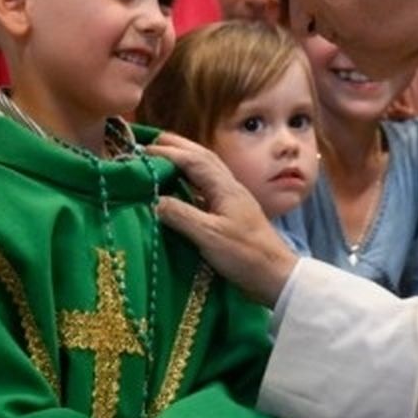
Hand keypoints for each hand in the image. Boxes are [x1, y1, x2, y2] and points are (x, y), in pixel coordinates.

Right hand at [147, 132, 297, 305]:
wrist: (275, 275)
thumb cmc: (245, 255)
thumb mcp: (209, 236)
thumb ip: (181, 216)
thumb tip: (155, 201)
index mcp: (224, 188)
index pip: (193, 160)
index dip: (168, 153)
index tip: (142, 151)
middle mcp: (229, 187)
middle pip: (202, 157)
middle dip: (177, 147)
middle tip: (152, 142)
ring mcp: (232, 199)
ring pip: (206, 170)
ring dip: (185, 159)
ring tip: (163, 157)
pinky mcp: (231, 212)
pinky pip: (207, 186)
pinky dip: (191, 179)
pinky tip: (181, 187)